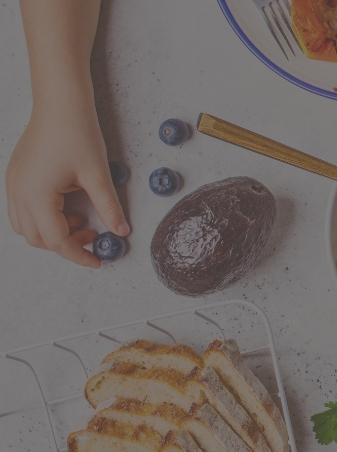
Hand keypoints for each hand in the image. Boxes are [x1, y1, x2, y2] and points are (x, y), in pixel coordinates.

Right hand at [6, 98, 127, 267]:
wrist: (60, 103)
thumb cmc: (77, 133)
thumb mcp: (98, 175)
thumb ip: (109, 207)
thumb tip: (122, 231)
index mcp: (36, 196)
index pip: (56, 240)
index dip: (78, 254)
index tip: (98, 261)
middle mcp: (18, 193)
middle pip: (37, 238)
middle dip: (66, 244)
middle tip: (93, 236)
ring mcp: (13, 184)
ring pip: (26, 226)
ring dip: (52, 231)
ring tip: (82, 220)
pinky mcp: (15, 176)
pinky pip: (22, 209)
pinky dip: (43, 217)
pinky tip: (68, 206)